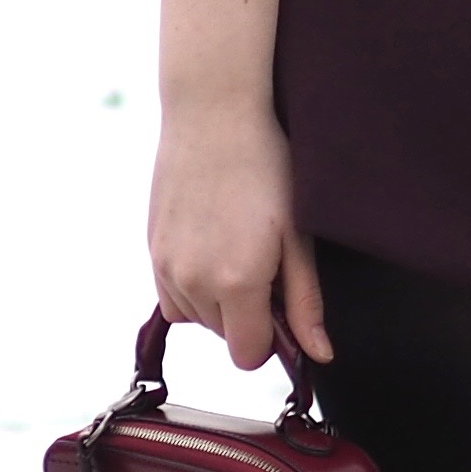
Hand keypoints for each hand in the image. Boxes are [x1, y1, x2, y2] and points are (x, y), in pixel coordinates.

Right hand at [148, 100, 334, 372]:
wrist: (212, 115)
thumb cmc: (266, 167)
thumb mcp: (298, 236)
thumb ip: (304, 302)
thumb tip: (319, 356)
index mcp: (237, 283)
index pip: (248, 356)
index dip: (271, 339)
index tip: (281, 304)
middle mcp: (194, 282)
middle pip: (224, 336)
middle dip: (246, 315)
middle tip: (263, 262)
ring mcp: (166, 266)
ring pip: (196, 318)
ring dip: (217, 302)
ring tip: (235, 249)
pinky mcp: (151, 249)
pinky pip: (171, 297)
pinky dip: (191, 287)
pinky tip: (209, 247)